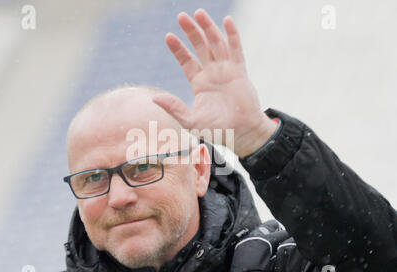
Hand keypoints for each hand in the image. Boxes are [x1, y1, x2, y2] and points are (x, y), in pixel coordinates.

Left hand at [152, 9, 277, 157]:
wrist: (242, 133)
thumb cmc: (218, 130)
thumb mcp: (192, 121)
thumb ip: (174, 109)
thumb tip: (154, 98)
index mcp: (200, 83)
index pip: (187, 61)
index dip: (178, 48)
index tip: (168, 36)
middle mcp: (212, 74)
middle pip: (200, 47)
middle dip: (191, 32)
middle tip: (182, 16)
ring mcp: (227, 71)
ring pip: (216, 44)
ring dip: (208, 28)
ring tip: (199, 13)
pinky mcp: (240, 72)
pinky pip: (236, 49)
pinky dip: (232, 35)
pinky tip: (226, 21)